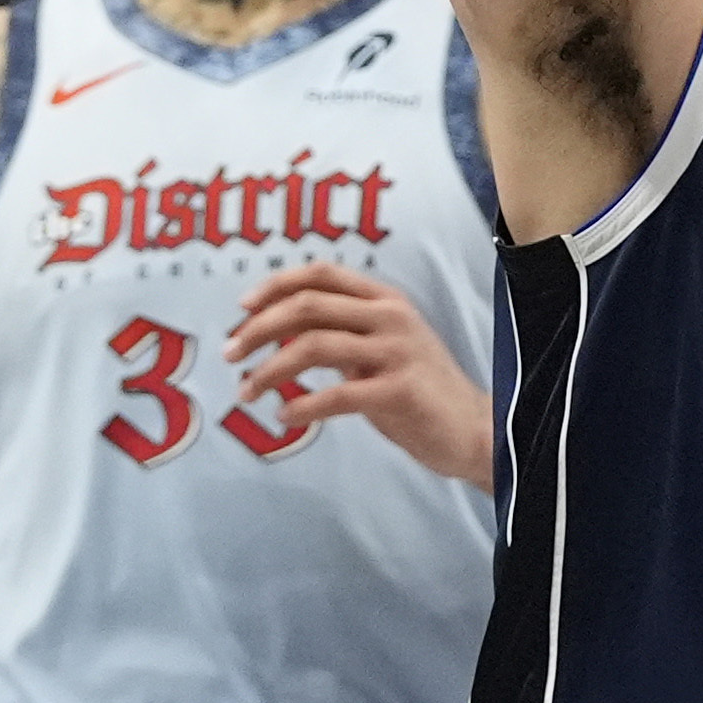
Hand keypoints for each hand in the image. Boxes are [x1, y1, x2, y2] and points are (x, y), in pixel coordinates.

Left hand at [227, 263, 494, 484]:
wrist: (473, 429)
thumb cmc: (419, 389)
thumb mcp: (383, 346)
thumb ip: (342, 331)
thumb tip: (279, 330)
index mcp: (385, 299)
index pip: (321, 273)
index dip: (276, 285)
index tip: (241, 308)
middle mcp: (391, 317)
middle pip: (308, 306)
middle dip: (258, 328)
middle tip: (229, 354)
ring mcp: (397, 352)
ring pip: (313, 347)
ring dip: (269, 370)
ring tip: (247, 391)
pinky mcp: (398, 391)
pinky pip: (336, 395)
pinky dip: (302, 405)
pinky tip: (285, 416)